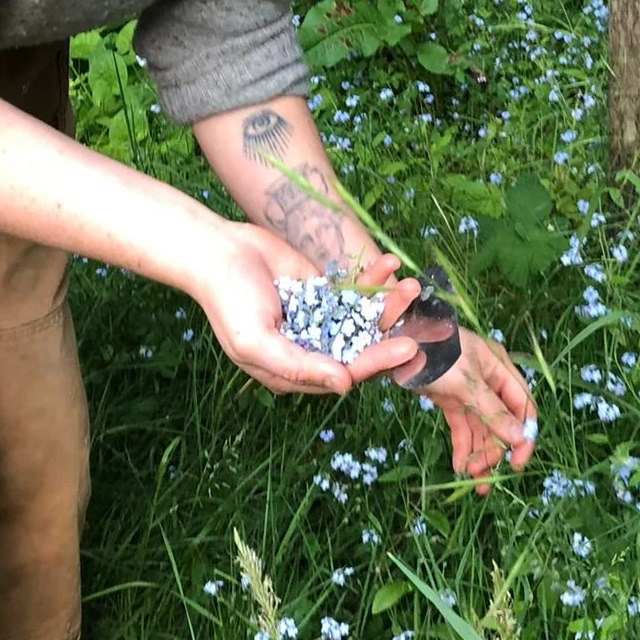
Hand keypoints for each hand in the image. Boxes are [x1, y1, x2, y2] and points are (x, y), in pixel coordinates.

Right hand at [189, 225, 421, 395]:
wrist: (218, 253)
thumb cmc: (229, 302)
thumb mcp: (257, 342)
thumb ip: (298, 365)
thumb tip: (344, 386)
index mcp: (296, 372)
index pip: (345, 373)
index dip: (377, 363)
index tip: (407, 349)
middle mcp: (313, 348)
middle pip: (361, 347)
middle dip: (391, 334)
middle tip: (421, 323)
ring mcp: (321, 319)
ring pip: (363, 318)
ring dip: (388, 305)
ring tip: (411, 287)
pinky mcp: (323, 291)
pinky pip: (354, 289)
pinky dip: (373, 279)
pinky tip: (390, 265)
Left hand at [422, 331, 536, 495]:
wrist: (397, 338)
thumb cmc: (437, 352)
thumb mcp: (467, 381)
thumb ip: (492, 411)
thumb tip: (519, 438)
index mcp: (500, 369)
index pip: (522, 407)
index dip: (524, 436)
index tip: (516, 464)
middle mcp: (488, 382)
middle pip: (501, 423)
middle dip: (494, 450)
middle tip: (483, 476)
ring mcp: (468, 392)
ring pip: (481, 429)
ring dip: (478, 453)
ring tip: (470, 477)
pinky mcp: (449, 399)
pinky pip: (462, 427)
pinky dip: (461, 446)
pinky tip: (458, 466)